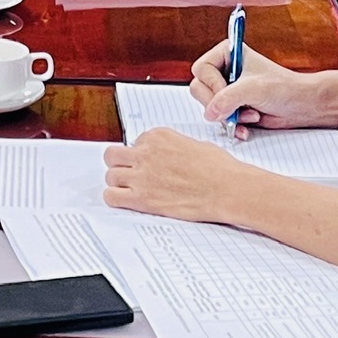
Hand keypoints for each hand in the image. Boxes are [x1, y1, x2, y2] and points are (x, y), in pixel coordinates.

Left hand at [102, 128, 265, 221]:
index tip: (149, 165)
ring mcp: (142, 175)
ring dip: (118, 183)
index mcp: (158, 136)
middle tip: (130, 175)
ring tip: (131, 190)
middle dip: (120, 165)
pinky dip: (115, 199)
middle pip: (113, 155)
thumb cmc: (219, 168)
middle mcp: (146, 152)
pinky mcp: (142, 198)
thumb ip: (172, 148)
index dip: (140, 156)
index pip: (134, 143)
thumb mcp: (194, 145)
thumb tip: (167, 156)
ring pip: (110, 176)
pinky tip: (127, 201)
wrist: (228, 188)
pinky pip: (111, 196)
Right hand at [186, 40, 321, 128]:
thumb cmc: (283, 88)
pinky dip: (231, 125)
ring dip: (228, 115)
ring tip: (250, 114)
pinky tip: (247, 126)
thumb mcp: (253, 88)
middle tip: (235, 109)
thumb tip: (210, 113)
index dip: (212, 84)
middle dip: (219, 104)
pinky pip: (218, 118)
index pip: (201, 69)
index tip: (228, 93)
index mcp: (227, 54)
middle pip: (200, 89)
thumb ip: (227, 98)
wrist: (301, 106)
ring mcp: (227, 89)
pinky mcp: (232, 106)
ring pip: (208, 106)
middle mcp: (224, 70)